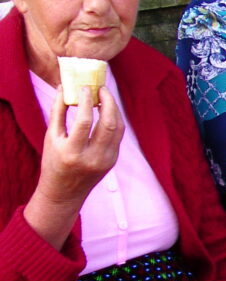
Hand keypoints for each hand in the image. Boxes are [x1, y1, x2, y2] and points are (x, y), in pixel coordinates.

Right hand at [35, 86, 122, 208]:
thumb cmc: (54, 162)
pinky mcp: (114, 160)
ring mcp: (107, 160)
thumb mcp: (51, 138)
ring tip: (104, 96)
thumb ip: (58, 112)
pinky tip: (107, 110)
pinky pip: (118, 136)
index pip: (84, 121)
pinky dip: (114, 120)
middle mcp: (93, 158)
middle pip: (109, 124)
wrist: (65, 192)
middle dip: (108, 102)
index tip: (85, 87)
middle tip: (101, 88)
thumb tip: (64, 88)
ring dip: (114, 109)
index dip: (86, 101)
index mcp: (72, 153)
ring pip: (119, 128)